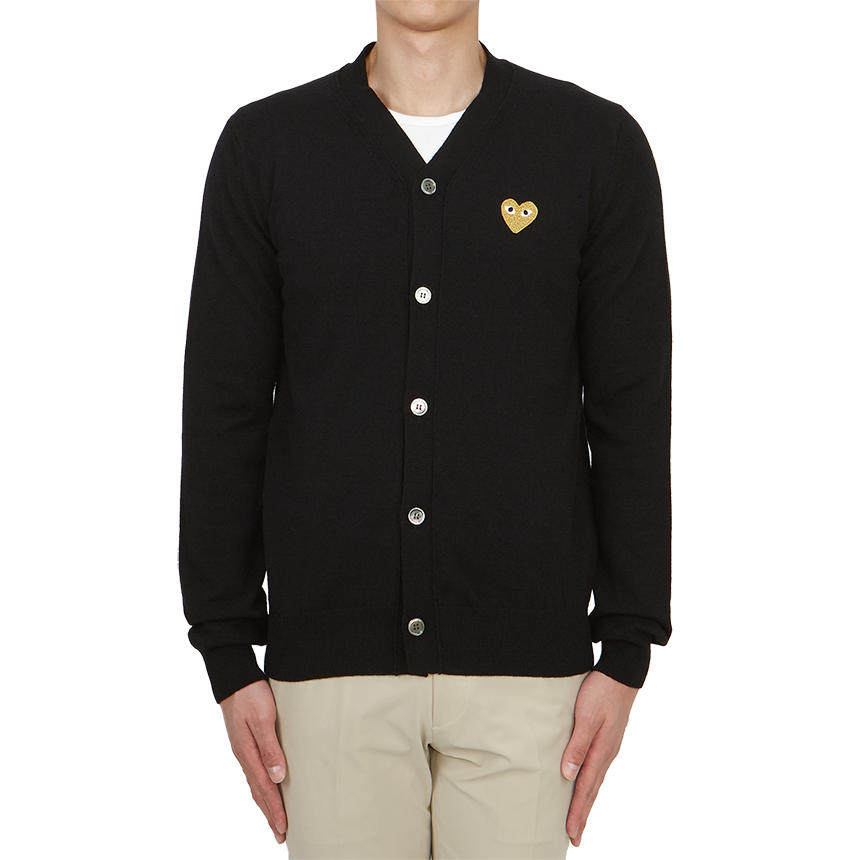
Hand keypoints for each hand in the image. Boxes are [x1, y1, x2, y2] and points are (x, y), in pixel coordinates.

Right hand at [220, 680, 287, 842]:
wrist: (234, 677)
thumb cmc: (251, 694)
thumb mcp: (264, 718)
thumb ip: (270, 747)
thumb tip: (278, 777)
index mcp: (248, 753)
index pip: (265, 788)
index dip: (275, 810)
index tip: (285, 828)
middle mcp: (244, 755)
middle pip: (258, 792)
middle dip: (270, 814)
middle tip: (281, 835)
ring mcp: (243, 749)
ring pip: (256, 784)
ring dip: (266, 803)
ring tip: (275, 819)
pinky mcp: (245, 742)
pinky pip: (254, 772)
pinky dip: (261, 787)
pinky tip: (267, 788)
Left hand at [560, 670, 637, 845]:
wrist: (622, 673)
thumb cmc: (601, 691)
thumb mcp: (586, 715)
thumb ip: (577, 745)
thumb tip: (568, 774)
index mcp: (601, 751)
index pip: (586, 788)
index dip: (577, 811)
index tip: (570, 833)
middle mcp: (607, 753)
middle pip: (592, 790)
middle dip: (582, 814)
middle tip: (574, 837)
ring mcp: (608, 746)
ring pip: (595, 780)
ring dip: (586, 800)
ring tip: (578, 818)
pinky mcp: (607, 738)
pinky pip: (597, 767)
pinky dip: (590, 783)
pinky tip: (585, 784)